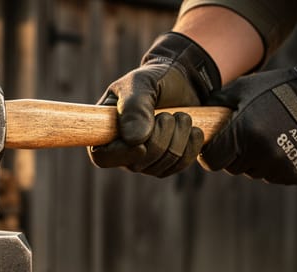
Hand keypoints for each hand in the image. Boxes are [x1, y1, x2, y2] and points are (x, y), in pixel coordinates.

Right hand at [88, 32, 220, 176]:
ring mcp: (144, 160)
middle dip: (160, 138)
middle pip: (137, 164)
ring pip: (160, 166)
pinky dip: (191, 147)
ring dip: (178, 138)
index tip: (141, 146)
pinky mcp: (166, 163)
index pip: (103, 157)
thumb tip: (134, 140)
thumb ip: (134, 107)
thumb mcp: (141, 83)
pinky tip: (193, 130)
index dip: (121, 155)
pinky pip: (178, 166)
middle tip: (169, 114)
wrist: (183, 81)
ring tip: (181, 116)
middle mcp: (121, 150)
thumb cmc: (156, 79)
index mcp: (105, 130)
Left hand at [201, 29, 296, 183]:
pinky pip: (274, 176)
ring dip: (255, 160)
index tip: (216, 145)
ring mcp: (281, 166)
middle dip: (234, 154)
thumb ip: (214, 106)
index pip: (212, 161)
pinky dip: (275, 165)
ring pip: (253, 172)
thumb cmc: (276, 88)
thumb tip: (191, 117)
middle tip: (248, 133)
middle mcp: (261, 153)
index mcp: (244, 133)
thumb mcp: (241, 89)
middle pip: (232, 168)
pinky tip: (284, 144)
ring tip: (269, 135)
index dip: (211, 154)